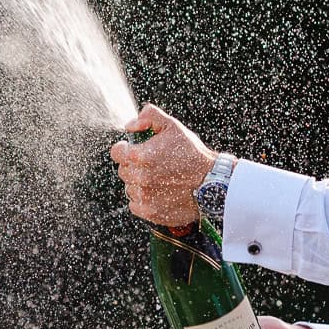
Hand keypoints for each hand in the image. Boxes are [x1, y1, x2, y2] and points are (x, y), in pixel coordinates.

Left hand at [108, 103, 217, 226]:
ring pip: (130, 187)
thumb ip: (148, 116)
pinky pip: (135, 205)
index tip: (133, 149)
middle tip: (153, 164)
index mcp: (140, 156)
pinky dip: (144, 199)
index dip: (124, 149)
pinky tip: (160, 192)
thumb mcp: (173, 126)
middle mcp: (139, 178)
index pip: (116, 152)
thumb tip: (130, 126)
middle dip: (134, 165)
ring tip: (160, 179)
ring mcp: (144, 197)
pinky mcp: (150, 212)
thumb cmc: (193, 154)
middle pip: (123, 170)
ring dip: (139, 183)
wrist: (211, 183)